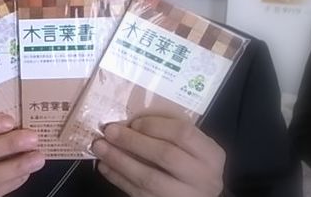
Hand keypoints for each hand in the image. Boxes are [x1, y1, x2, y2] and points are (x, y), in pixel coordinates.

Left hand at [92, 116, 224, 196]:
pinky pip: (138, 194)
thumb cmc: (192, 164)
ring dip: (119, 161)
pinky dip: (118, 179)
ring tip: (99, 147)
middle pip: (164, 155)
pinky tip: (105, 166)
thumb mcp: (192, 147)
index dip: (155, 125)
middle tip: (109, 131)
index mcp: (210, 154)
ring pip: (148, 179)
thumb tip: (131, 121)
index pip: (182, 133)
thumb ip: (170, 132)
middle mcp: (202, 177)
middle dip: (132, 141)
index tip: (134, 122)